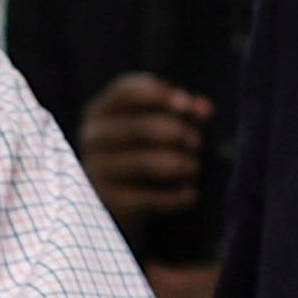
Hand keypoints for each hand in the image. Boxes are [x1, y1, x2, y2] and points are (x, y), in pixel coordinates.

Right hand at [77, 74, 209, 228]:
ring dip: (181, 164)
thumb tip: (205, 109)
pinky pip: (150, 199)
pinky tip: (190, 194)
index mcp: (99, 112)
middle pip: (143, 128)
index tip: (187, 106)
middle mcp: (92, 138)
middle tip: (196, 142)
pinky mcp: (108, 204)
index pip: (129, 92)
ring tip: (194, 167)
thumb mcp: (154, 126)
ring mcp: (96, 171)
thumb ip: (182, 111)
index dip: (162, 95)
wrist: (109, 205)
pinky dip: (176, 197)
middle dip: (179, 133)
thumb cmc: (137, 153)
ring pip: (148, 164)